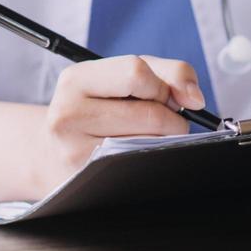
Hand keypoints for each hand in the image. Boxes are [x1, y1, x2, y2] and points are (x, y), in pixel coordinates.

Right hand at [32, 55, 204, 193]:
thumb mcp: (125, 78)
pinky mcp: (87, 178)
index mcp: (76, 79)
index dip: (163, 86)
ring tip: (147, 137)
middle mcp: (67, 113)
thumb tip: (195, 98)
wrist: (55, 153)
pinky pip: (140, 164)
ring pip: (151, 142)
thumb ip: (168, 73)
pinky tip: (138, 154)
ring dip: (165, 140)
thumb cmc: (101, 109)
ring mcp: (73, 150)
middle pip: (151, 113)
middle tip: (164, 122)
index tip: (166, 97)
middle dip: (172, 118)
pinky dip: (151, 157)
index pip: (136, 72)